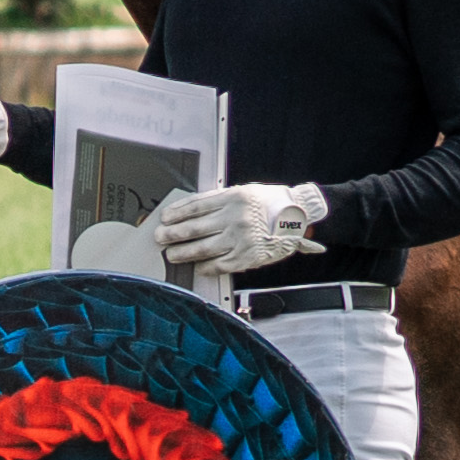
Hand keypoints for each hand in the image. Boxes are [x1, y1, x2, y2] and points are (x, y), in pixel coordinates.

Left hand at [151, 179, 328, 280]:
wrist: (299, 215)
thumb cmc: (269, 203)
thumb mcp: (243, 192)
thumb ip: (217, 200)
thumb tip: (188, 211)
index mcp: (232, 199)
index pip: (195, 207)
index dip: (175, 214)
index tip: (164, 219)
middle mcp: (235, 219)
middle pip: (194, 229)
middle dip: (172, 235)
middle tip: (160, 238)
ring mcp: (241, 239)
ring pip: (203, 249)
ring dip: (182, 253)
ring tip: (172, 254)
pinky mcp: (248, 256)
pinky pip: (220, 265)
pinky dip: (206, 267)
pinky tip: (198, 267)